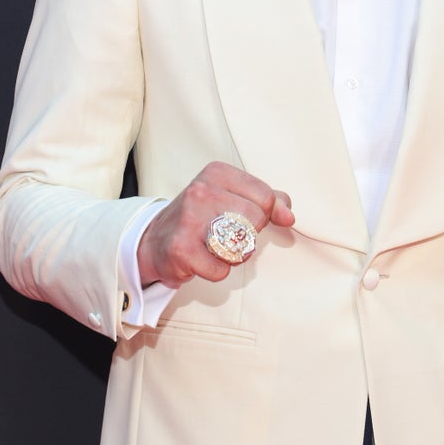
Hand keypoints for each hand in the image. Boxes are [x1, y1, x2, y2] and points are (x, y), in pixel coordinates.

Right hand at [137, 161, 294, 288]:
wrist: (155, 240)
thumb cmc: (202, 218)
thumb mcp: (234, 197)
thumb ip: (269, 201)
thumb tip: (288, 217)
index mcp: (217, 173)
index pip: (266, 197)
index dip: (263, 215)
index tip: (243, 218)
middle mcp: (201, 190)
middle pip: (256, 221)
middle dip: (248, 236)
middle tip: (227, 236)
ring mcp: (188, 218)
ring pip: (241, 246)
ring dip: (233, 256)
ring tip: (213, 248)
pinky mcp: (180, 249)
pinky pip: (221, 270)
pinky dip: (216, 271)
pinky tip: (200, 260)